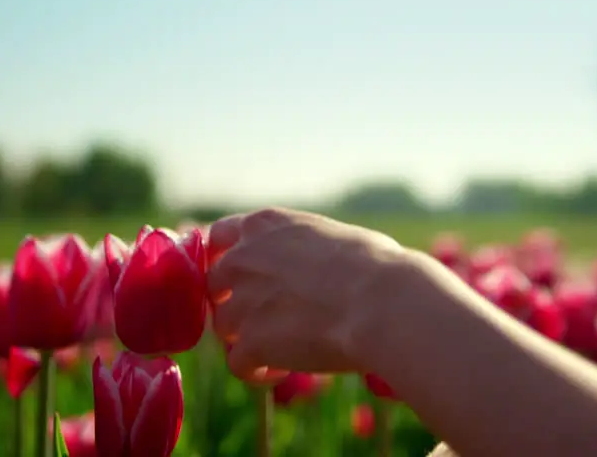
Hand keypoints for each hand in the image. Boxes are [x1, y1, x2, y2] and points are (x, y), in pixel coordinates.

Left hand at [205, 207, 410, 382]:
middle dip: (233, 304)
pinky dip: (256, 372)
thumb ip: (301, 246)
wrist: (382, 302)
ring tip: (282, 350)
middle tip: (264, 319)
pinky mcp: (250, 343)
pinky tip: (281, 371)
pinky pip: (238, 364)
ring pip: (224, 329)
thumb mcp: (330, 235)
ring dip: (246, 340)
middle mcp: (243, 258)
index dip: (227, 261)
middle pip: (214, 286)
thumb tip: (314, 263)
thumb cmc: (376, 266)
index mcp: (264, 225)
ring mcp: (242, 301)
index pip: (219, 238)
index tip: (240, 279)